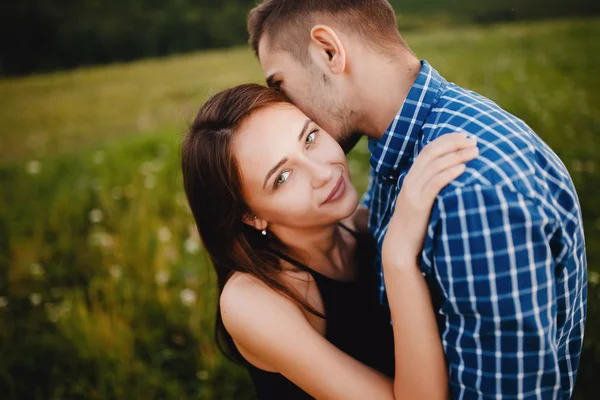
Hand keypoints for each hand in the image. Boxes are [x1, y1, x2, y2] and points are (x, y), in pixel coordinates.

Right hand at [381, 133, 478, 269]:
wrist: (400, 246)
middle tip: (473, 141)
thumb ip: (431, 187)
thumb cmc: (416, 225)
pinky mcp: (419, 204)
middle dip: (454, 143)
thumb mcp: (422, 201)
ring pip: (435, 165)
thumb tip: (451, 177)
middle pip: (432, 153)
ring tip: (475, 152)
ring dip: (457, 155)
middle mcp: (410, 181)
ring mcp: (413, 192)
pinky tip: (463, 169)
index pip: (428, 150)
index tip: (464, 136)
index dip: (446, 140)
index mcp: (411, 178)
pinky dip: (449, 173)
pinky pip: (435, 183)